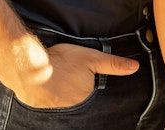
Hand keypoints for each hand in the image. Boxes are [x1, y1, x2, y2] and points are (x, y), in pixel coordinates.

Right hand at [16, 43, 138, 107]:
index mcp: (85, 95)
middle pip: (75, 93)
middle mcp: (71, 105)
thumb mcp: (92, 58)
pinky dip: (45, 89)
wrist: (29, 67)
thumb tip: (135, 67)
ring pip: (60, 96)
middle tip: (66, 70)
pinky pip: (45, 97)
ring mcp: (53, 105)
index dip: (84, 77)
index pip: (89, 88)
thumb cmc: (62, 61)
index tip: (78, 70)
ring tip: (56, 73)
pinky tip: (43, 80)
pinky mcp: (37, 102)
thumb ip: (113, 64)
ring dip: (58, 87)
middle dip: (72, 83)